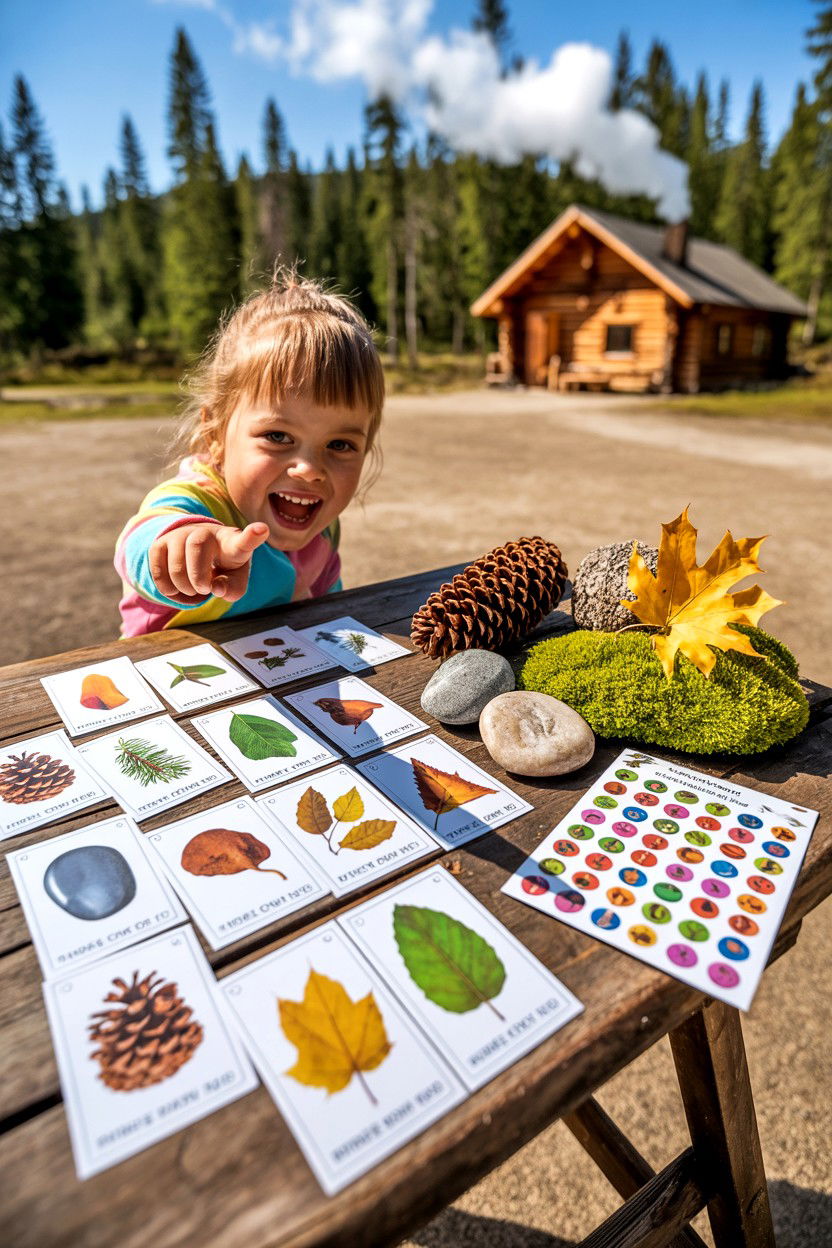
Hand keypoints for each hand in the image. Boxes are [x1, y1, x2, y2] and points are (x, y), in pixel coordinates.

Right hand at [149, 522, 269, 603]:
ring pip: (176, 562)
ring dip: (183, 586)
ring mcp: (180, 534)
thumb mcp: (235, 580)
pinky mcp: (160, 543)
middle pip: (196, 547)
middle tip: (204, 590)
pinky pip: (157, 569)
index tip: (262, 530)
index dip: (252, 536)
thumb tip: (215, 589)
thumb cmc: (223, 567)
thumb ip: (232, 589)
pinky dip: (166, 588)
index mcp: (231, 542)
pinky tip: (176, 590)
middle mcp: (205, 532)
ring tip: (193, 591)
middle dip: (198, 576)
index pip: (242, 539)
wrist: (197, 551)